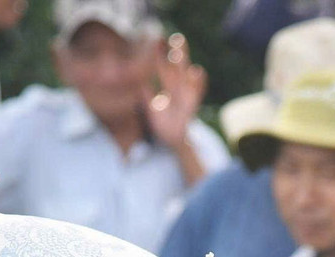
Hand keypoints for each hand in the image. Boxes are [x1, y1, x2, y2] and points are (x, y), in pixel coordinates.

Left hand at [146, 34, 206, 150]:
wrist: (173, 141)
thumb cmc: (162, 122)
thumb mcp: (150, 107)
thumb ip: (145, 95)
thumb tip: (136, 84)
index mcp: (168, 86)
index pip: (164, 67)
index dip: (160, 54)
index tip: (158, 40)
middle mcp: (178, 88)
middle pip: (178, 66)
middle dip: (178, 52)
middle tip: (177, 37)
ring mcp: (186, 95)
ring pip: (186, 75)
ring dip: (184, 63)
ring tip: (181, 50)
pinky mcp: (192, 105)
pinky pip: (197, 92)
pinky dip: (198, 82)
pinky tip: (196, 71)